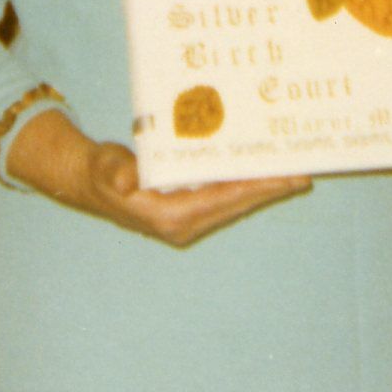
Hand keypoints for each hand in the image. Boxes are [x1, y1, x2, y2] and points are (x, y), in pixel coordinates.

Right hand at [8, 108, 309, 246]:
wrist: (88, 182)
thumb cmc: (100, 173)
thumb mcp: (106, 169)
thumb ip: (117, 172)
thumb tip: (128, 179)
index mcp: (172, 216)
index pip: (224, 200)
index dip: (256, 188)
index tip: (284, 177)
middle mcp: (185, 223)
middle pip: (237, 204)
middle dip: (269, 189)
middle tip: (303, 171)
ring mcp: (188, 219)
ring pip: (234, 202)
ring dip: (261, 187)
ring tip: (291, 170)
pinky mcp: (188, 210)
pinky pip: (224, 197)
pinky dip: (244, 184)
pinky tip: (259, 170)